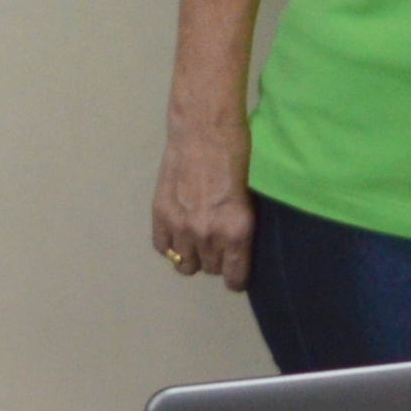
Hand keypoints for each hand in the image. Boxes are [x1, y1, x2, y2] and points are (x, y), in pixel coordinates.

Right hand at [147, 117, 257, 294]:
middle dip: (215, 259)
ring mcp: (181, 226)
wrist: (204, 131)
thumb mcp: (250, 199)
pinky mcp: (160, 214)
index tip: (234, 271)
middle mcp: (208, 235)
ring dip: (191, 254)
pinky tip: (178, 229)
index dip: (235, 277)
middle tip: (217, 240)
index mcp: (236, 232)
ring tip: (196, 237)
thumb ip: (239, 228)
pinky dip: (170, 242)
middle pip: (209, 269)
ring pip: (184, 264)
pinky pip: (162, 247)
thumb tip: (235, 250)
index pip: (234, 279)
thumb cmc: (237, 156)